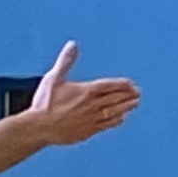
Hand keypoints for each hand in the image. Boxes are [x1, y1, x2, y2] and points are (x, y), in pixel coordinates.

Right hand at [19, 43, 141, 146]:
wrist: (39, 127)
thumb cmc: (44, 104)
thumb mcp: (53, 78)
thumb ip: (65, 61)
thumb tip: (72, 45)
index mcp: (86, 91)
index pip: (111, 86)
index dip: (123, 84)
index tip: (132, 84)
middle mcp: (92, 105)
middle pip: (116, 99)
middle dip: (128, 95)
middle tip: (138, 93)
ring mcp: (92, 119)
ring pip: (115, 111)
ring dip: (126, 107)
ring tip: (134, 104)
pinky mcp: (88, 131)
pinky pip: (107, 125)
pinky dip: (116, 121)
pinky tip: (121, 118)